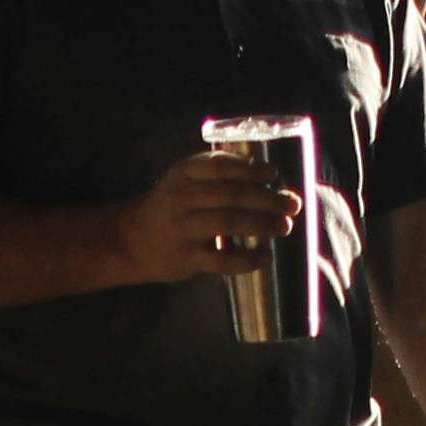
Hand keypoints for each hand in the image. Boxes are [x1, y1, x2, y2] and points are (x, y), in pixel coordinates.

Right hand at [114, 147, 291, 285]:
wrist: (132, 241)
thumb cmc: (169, 207)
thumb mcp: (182, 181)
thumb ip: (214, 176)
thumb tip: (268, 181)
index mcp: (183, 172)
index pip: (221, 165)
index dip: (251, 169)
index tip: (274, 175)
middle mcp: (181, 197)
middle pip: (231, 194)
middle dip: (267, 199)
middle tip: (292, 204)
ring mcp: (183, 228)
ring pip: (229, 222)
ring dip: (262, 224)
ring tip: (284, 227)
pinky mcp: (186, 257)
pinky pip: (222, 260)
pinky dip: (247, 260)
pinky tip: (265, 258)